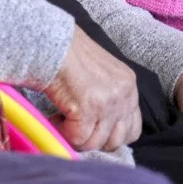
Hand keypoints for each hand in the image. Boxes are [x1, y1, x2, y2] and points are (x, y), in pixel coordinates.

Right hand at [43, 27, 141, 151]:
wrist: (50, 40)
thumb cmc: (68, 51)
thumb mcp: (101, 71)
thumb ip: (109, 94)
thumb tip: (102, 125)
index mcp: (129, 84)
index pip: (132, 129)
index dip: (109, 136)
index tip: (90, 129)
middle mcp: (124, 94)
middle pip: (116, 141)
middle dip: (93, 139)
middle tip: (74, 127)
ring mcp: (108, 103)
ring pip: (95, 143)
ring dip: (76, 137)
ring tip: (61, 121)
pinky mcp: (88, 108)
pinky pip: (78, 138)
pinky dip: (63, 133)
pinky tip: (54, 119)